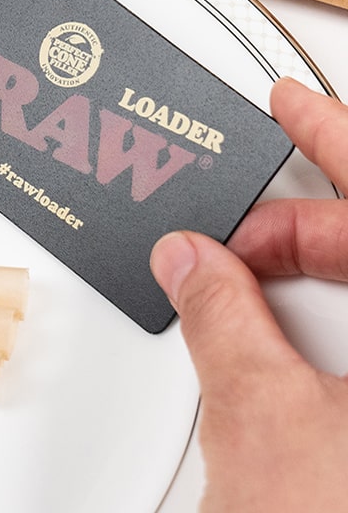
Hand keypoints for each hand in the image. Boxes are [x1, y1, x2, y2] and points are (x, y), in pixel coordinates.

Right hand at [151, 77, 347, 511]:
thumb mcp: (265, 420)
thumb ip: (221, 317)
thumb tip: (189, 261)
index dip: (332, 136)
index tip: (288, 99)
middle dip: (299, 230)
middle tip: (230, 238)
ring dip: (314, 274)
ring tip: (245, 274)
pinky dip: (327, 317)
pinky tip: (284, 318)